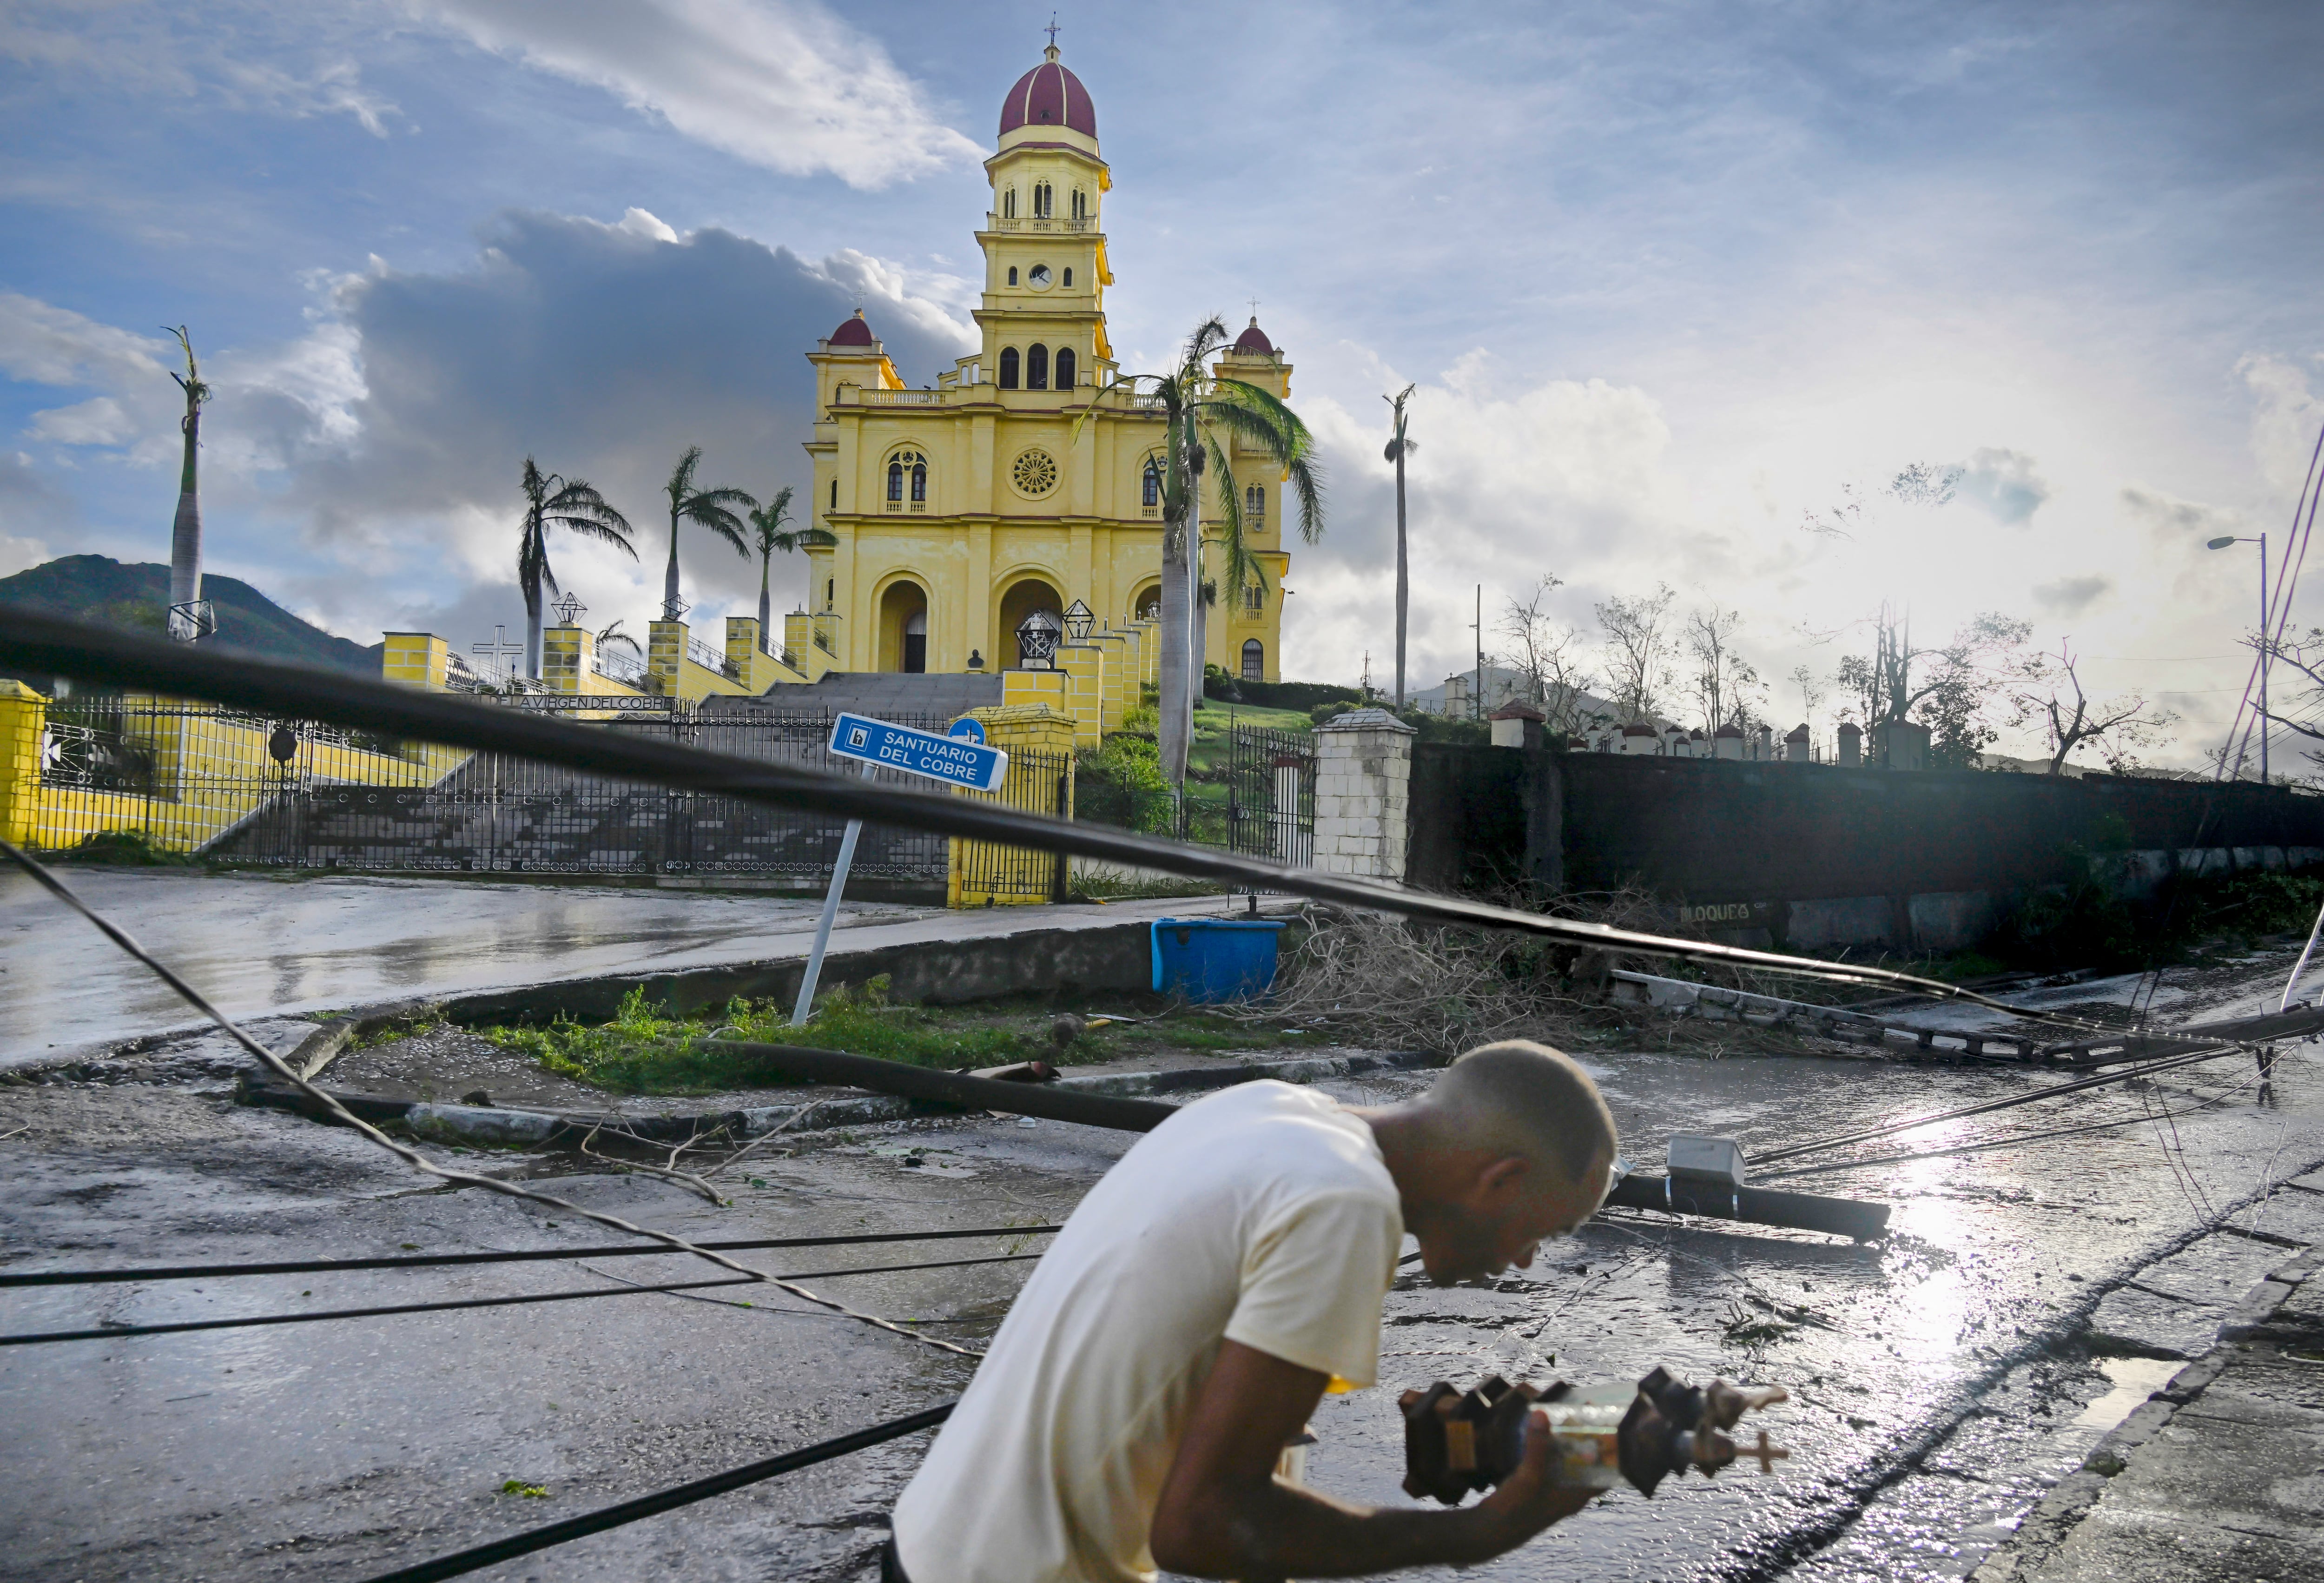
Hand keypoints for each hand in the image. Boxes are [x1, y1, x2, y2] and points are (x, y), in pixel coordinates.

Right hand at [1474, 1409, 1601, 1545]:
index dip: (1610, 1450)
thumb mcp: (1529, 1476)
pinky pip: (1551, 1464)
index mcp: (1577, 1495)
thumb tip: (1541, 1413)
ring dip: (1567, 1443)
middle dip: (1587, 1440)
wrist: (1491, 1531)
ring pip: (1568, 1463)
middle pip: (1586, 1463)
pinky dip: (1551, 1449)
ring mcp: (1553, 1491)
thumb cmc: (1516, 1509)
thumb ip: (1537, 1446)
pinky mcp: (1538, 1488)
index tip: (1609, 1424)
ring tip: (1565, 1417)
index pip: (1606, 1472)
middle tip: (1584, 1413)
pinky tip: (1542, 1434)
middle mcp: (1569, 1493)